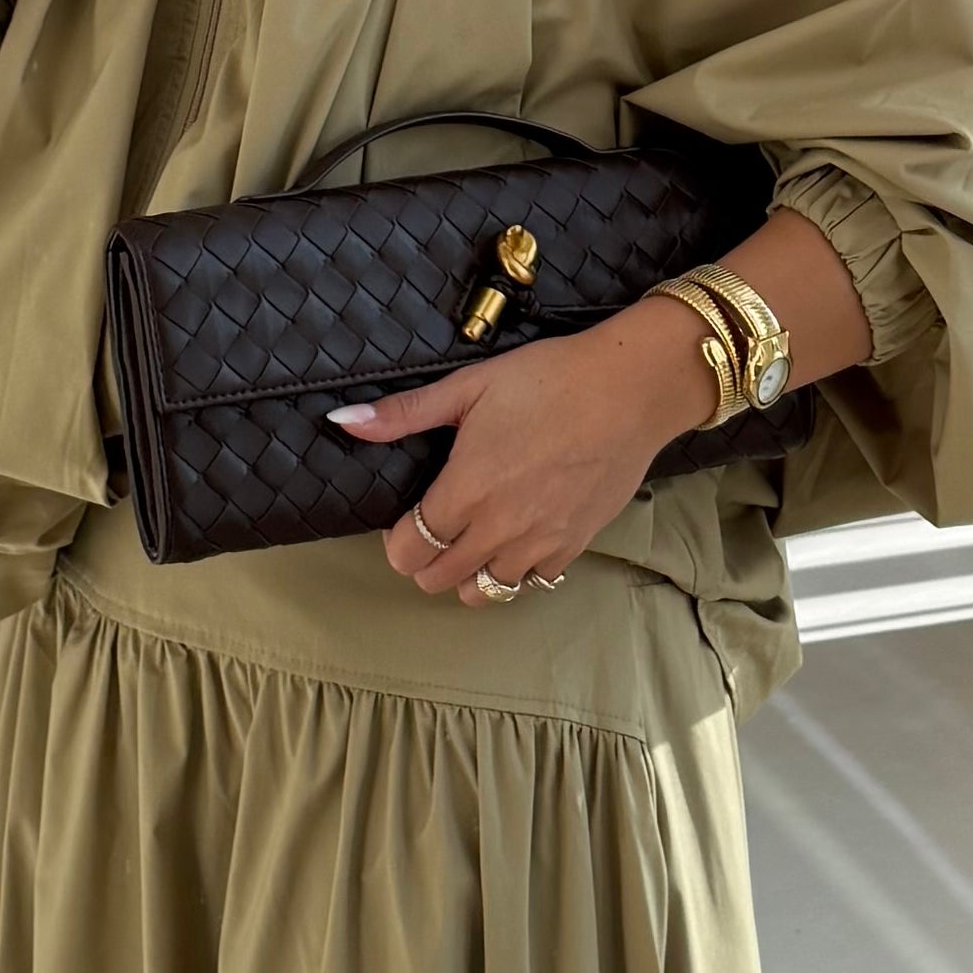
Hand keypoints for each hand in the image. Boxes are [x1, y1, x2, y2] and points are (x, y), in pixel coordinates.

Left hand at [334, 303, 717, 605]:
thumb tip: (343, 422)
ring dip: (466, 577)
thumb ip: (404, 414)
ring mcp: (539, 542)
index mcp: (466, 489)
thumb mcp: (469, 386)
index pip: (410, 548)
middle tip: (430, 534)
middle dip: (424, 563)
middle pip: (439, 578)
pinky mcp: (573, 545)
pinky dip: (513, 574)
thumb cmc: (548, 380)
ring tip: (468, 548)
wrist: (629, 389)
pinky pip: (531, 584)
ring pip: (484, 592)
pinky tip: (512, 546)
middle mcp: (499, 527)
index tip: (403, 523)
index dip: (397, 541)